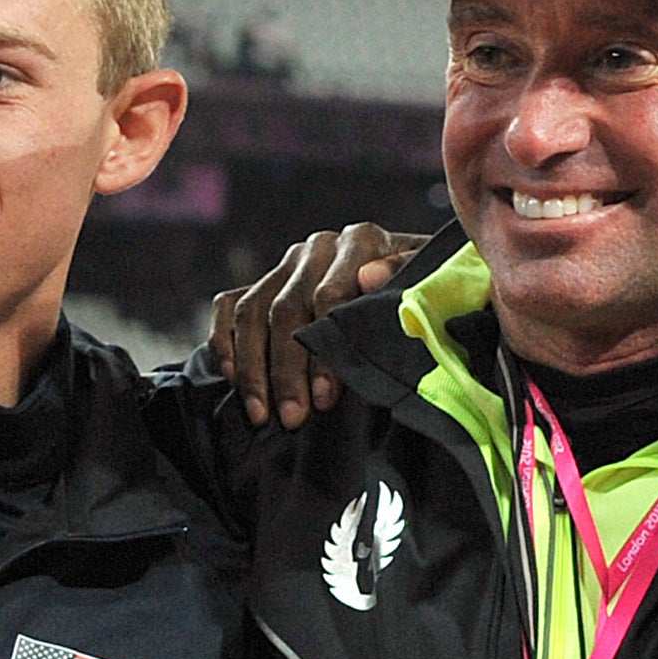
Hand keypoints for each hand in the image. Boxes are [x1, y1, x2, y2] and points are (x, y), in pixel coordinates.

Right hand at [211, 223, 417, 425]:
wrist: (410, 284)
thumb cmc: (425, 296)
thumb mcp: (432, 285)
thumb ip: (408, 278)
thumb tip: (370, 279)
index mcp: (362, 241)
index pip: (329, 296)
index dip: (323, 351)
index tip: (325, 397)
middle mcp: (319, 247)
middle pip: (286, 310)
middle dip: (286, 370)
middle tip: (292, 417)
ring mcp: (287, 264)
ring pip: (253, 312)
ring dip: (253, 367)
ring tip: (261, 414)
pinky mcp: (262, 280)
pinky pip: (229, 307)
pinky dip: (226, 343)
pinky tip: (233, 380)